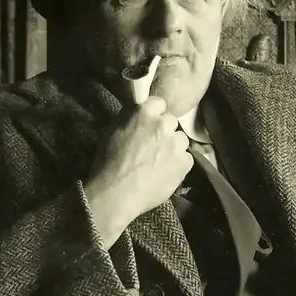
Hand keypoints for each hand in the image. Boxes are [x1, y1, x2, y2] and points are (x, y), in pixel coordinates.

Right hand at [83, 96, 192, 246]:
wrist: (117, 193)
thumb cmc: (108, 163)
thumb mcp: (114, 131)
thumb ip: (131, 118)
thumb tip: (140, 113)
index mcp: (144, 113)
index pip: (158, 103)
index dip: (155, 114)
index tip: (150, 124)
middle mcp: (163, 124)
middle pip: (171, 122)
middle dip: (164, 131)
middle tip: (153, 145)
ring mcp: (176, 144)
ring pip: (181, 140)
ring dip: (173, 147)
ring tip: (161, 161)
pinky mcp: (185, 163)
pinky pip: (187, 158)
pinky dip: (179, 164)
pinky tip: (166, 172)